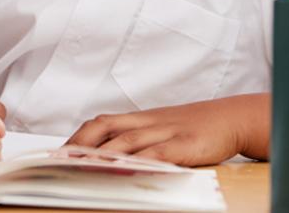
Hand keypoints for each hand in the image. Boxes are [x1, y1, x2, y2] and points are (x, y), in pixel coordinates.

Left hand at [67, 98, 252, 165]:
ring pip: (127, 140)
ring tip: (81, 166)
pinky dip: (140, 160)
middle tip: (59, 162)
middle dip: (80, 144)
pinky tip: (126, 169)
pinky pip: (158, 152)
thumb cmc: (194, 128)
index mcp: (139, 118)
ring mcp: (165, 132)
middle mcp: (147, 122)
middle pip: (105, 127)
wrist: (231, 117)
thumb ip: (137, 141)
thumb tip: (108, 158)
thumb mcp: (161, 129)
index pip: (100, 123)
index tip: (57, 153)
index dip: (77, 137)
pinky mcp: (184, 144)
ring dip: (102, 154)